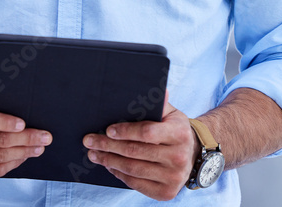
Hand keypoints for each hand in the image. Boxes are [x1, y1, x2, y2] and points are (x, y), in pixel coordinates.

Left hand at [83, 91, 197, 200]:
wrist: (192, 156)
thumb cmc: (175, 131)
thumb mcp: (172, 115)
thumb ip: (160, 103)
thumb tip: (158, 88)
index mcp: (180, 134)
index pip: (147, 132)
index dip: (125, 131)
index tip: (107, 130)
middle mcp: (178, 157)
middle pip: (135, 152)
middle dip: (108, 146)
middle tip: (90, 141)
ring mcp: (173, 177)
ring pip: (133, 169)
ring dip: (109, 161)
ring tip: (94, 154)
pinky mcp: (166, 193)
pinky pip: (136, 184)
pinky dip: (119, 174)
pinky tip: (109, 165)